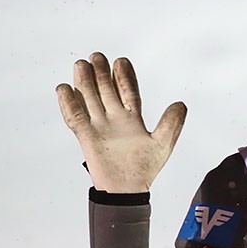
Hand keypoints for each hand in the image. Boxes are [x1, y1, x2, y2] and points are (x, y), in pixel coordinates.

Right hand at [56, 52, 186, 192]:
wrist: (126, 190)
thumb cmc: (144, 169)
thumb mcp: (163, 144)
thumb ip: (172, 124)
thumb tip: (181, 104)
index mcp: (133, 118)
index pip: (128, 91)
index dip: (124, 77)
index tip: (121, 61)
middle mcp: (114, 119)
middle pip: (106, 91)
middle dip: (102, 74)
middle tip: (97, 56)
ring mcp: (99, 126)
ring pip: (90, 99)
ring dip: (85, 83)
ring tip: (82, 65)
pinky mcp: (86, 137)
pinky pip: (75, 117)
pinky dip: (69, 103)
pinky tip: (65, 89)